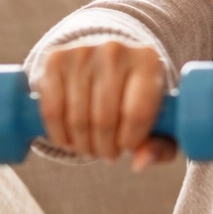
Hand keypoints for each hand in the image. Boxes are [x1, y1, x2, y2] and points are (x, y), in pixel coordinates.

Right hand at [36, 41, 176, 169]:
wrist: (105, 61)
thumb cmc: (137, 95)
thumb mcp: (159, 119)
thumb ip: (160, 145)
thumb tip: (140, 163)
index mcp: (148, 60)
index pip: (137, 112)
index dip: (130, 140)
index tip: (127, 148)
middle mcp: (116, 51)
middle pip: (105, 118)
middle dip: (105, 147)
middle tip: (107, 155)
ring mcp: (83, 52)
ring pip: (78, 117)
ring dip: (82, 144)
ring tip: (90, 148)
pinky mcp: (55, 59)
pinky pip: (52, 109)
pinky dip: (59, 133)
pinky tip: (68, 141)